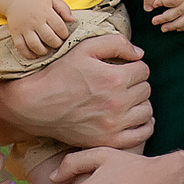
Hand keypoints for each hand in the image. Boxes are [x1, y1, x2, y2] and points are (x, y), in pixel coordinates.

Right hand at [0, 33, 151, 150]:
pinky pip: (142, 133)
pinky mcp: (109, 140)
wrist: (37, 105)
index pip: (144, 69)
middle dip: (136, 84)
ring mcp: (114, 125)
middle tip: (121, 84)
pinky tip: (133, 118)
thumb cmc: (60, 74)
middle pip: (146, 89)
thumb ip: (116, 43)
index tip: (122, 69)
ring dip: (140, 103)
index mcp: (114, 78)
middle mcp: (117, 102)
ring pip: (147, 111)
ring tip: (126, 100)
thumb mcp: (84, 48)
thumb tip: (140, 54)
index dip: (134, 66)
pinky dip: (143, 125)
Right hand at [7, 0, 75, 59]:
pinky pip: (21, 47)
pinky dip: (28, 54)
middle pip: (49, 38)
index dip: (64, 34)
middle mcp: (35, 21)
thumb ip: (64, 8)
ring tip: (47, 50)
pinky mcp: (15, 33)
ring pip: (35, 45)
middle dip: (56, 44)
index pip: (59, 27)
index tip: (64, 36)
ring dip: (43, 51)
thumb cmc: (36, 0)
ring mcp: (24, 28)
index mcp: (45, 12)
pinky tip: (34, 55)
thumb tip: (72, 20)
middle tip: (57, 44)